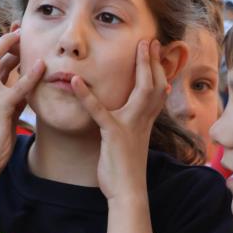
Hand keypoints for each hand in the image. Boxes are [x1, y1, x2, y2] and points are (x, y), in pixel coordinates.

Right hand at [0, 30, 44, 176]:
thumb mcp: (6, 115)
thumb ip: (14, 100)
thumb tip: (27, 89)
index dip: (3, 46)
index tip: (16, 37)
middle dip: (3, 39)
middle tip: (20, 29)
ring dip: (10, 46)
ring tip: (25, 36)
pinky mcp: (0, 109)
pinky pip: (16, 87)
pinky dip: (29, 75)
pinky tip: (42, 66)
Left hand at [71, 39, 167, 200]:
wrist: (128, 191)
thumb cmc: (125, 168)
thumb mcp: (131, 142)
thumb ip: (132, 124)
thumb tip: (130, 114)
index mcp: (145, 121)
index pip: (157, 90)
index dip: (157, 69)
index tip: (155, 51)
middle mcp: (142, 120)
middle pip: (154, 84)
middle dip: (153, 60)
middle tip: (149, 40)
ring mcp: (130, 125)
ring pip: (141, 90)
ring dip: (138, 66)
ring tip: (134, 46)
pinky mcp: (114, 134)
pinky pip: (99, 111)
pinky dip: (86, 95)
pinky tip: (75, 81)